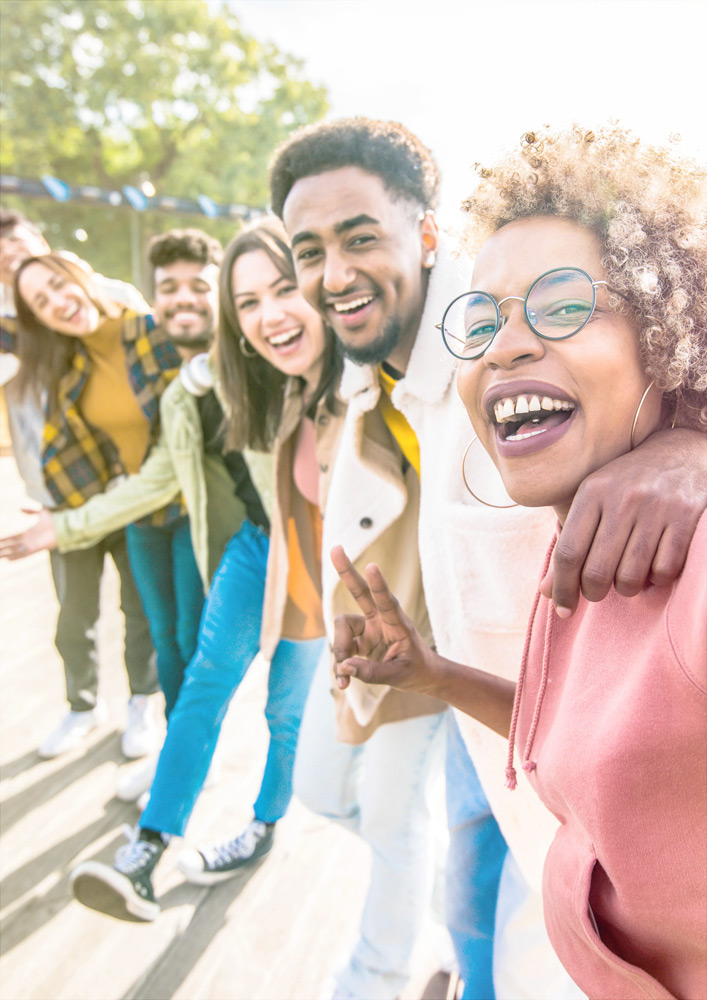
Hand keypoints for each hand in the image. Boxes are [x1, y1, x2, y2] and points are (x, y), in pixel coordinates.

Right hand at [0, 508, 56, 559]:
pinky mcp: (36, 549)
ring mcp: (31, 545)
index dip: (3, 539)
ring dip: (5, 554)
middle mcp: (27, 540)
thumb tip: (19, 508)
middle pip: (10, 545)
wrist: (62, 526)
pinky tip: (8, 560)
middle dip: (1, 548)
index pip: (11, 537)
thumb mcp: (39, 513)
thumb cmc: (52, 520)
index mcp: (26, 533)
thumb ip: (29, 511)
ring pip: (15, 551)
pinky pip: (24, 555)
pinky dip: (16, 557)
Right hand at [330, 545, 440, 692]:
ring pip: (342, 627)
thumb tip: (344, 667)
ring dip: (339, 650)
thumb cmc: (416, 670)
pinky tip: (343, 682)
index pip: (387, 602)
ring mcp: (368, 628)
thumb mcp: (399, 675)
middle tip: (335, 548)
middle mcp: (380, 620)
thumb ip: (372, 673)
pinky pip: (341, 647)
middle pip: (359, 592)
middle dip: (346, 571)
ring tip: (344, 678)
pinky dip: (340, 666)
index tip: (372, 567)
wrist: (422, 675)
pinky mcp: (360, 640)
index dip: (378, 585)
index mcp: (398, 623)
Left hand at [543, 427, 706, 614]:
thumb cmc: (626, 486)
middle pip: (597, 571)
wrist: (679, 453)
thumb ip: (570, 546)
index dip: (563, 588)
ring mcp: (657, 507)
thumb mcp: (592, 504)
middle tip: (598, 591)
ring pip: (631, 577)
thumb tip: (547, 592)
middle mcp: (623, 498)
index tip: (564, 610)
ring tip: (627, 576)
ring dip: (627, 588)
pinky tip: (654, 565)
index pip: (568, 553)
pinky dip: (657, 579)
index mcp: (592, 492)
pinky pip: (664, 571)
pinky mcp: (686, 517)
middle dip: (594, 593)